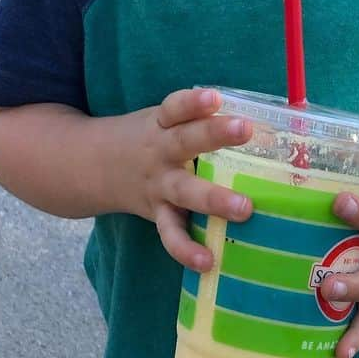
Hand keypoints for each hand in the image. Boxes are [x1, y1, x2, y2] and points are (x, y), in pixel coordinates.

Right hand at [128, 88, 252, 271]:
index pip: (175, 107)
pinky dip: (186, 249)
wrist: (90, 165)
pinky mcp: (156, 213)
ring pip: (184, 191)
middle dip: (214, 135)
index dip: (194, 102)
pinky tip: (207, 261)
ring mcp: (157, 184)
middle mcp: (159, 151)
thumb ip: (200, 121)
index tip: (215, 97)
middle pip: (185, 141)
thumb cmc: (149, 138)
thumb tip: (267, 121)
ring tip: (244, 208)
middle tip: (246, 129)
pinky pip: (171, 233)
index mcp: (162, 123)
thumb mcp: (163, 120)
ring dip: (213, 200)